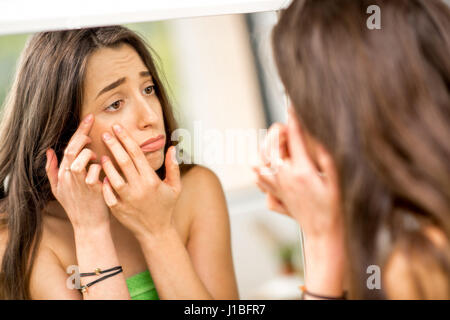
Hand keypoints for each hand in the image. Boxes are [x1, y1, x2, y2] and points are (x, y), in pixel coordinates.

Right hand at [46, 114, 110, 230]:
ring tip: (96, 156)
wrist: (88, 225)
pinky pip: (94, 172)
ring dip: (89, 153)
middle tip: (93, 125)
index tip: (89, 118)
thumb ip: (52, 170)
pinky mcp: (92, 190)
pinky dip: (99, 167)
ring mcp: (80, 184)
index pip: (68, 147)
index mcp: (62, 174)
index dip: (79, 131)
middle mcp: (69, 177)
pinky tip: (104, 169)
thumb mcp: (58, 189)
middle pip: (72, 149)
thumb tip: (49, 150)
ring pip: (80, 159)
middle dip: (83, 134)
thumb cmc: (76, 206)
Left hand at [100, 124, 180, 239]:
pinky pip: (107, 193)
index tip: (117, 128)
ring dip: (106, 164)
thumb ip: (173, 167)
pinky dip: (103, 183)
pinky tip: (100, 175)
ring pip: (113, 177)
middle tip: (105, 133)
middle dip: (113, 145)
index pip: (136, 154)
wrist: (156, 232)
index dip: (126, 139)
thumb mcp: (175, 187)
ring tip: (101, 154)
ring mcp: (127, 199)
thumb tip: (172, 148)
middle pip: (123, 161)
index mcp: (152, 180)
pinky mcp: (118, 209)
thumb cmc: (166, 207)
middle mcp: (139, 188)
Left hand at [253, 106, 342, 238]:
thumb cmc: (334, 207)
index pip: (294, 136)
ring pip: (259, 158)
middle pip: (270, 144)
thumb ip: (326, 155)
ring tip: (282, 147)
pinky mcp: (272, 194)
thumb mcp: (336, 178)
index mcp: (301, 170)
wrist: (322, 232)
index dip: (294, 117)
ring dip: (268, 148)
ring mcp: (275, 186)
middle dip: (278, 131)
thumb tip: (316, 133)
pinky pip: (258, 175)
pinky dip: (262, 166)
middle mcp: (284, 177)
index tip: (293, 105)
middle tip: (290, 131)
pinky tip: (274, 165)